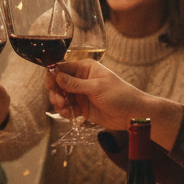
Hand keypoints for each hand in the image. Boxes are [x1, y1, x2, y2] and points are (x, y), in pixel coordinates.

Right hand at [49, 60, 183, 147]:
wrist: (132, 113)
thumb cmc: (120, 95)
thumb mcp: (96, 87)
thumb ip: (75, 83)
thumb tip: (56, 75)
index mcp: (85, 68)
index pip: (62, 67)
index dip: (53, 75)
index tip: (51, 85)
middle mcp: (81, 79)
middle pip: (58, 83)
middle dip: (55, 93)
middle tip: (59, 102)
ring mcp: (81, 94)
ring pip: (61, 96)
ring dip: (59, 104)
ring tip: (65, 111)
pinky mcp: (82, 107)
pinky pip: (67, 108)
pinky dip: (65, 112)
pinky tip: (70, 115)